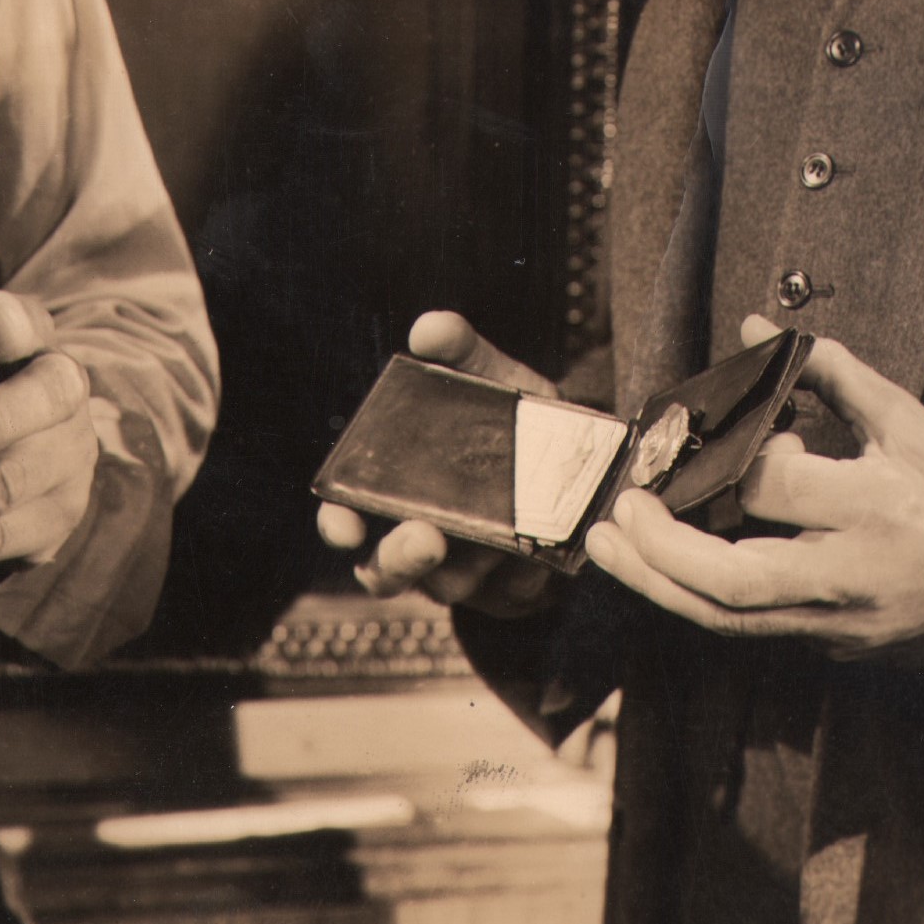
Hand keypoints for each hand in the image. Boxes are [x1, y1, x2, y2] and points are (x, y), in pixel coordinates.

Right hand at [313, 311, 558, 618]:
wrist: (584, 460)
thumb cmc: (514, 419)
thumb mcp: (492, 379)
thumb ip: (460, 352)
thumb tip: (429, 329)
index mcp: (395, 491)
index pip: (346, 519)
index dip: (338, 523)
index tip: (344, 522)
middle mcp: (418, 538)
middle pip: (385, 572)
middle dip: (400, 558)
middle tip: (427, 536)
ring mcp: (463, 573)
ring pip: (449, 586)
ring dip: (470, 563)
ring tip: (499, 537)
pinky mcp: (509, 594)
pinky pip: (509, 595)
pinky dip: (521, 572)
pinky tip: (538, 549)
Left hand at [582, 327, 923, 657]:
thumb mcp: (907, 422)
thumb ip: (829, 372)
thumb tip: (758, 326)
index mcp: (877, 507)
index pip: (774, 489)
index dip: (738, 460)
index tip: (732, 438)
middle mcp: (853, 574)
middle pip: (735, 581)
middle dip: (663, 550)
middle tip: (622, 511)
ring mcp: (840, 623)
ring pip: (731, 621)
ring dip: (659, 584)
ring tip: (611, 547)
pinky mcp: (831, 646)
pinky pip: (752, 628)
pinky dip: (699, 598)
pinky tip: (662, 569)